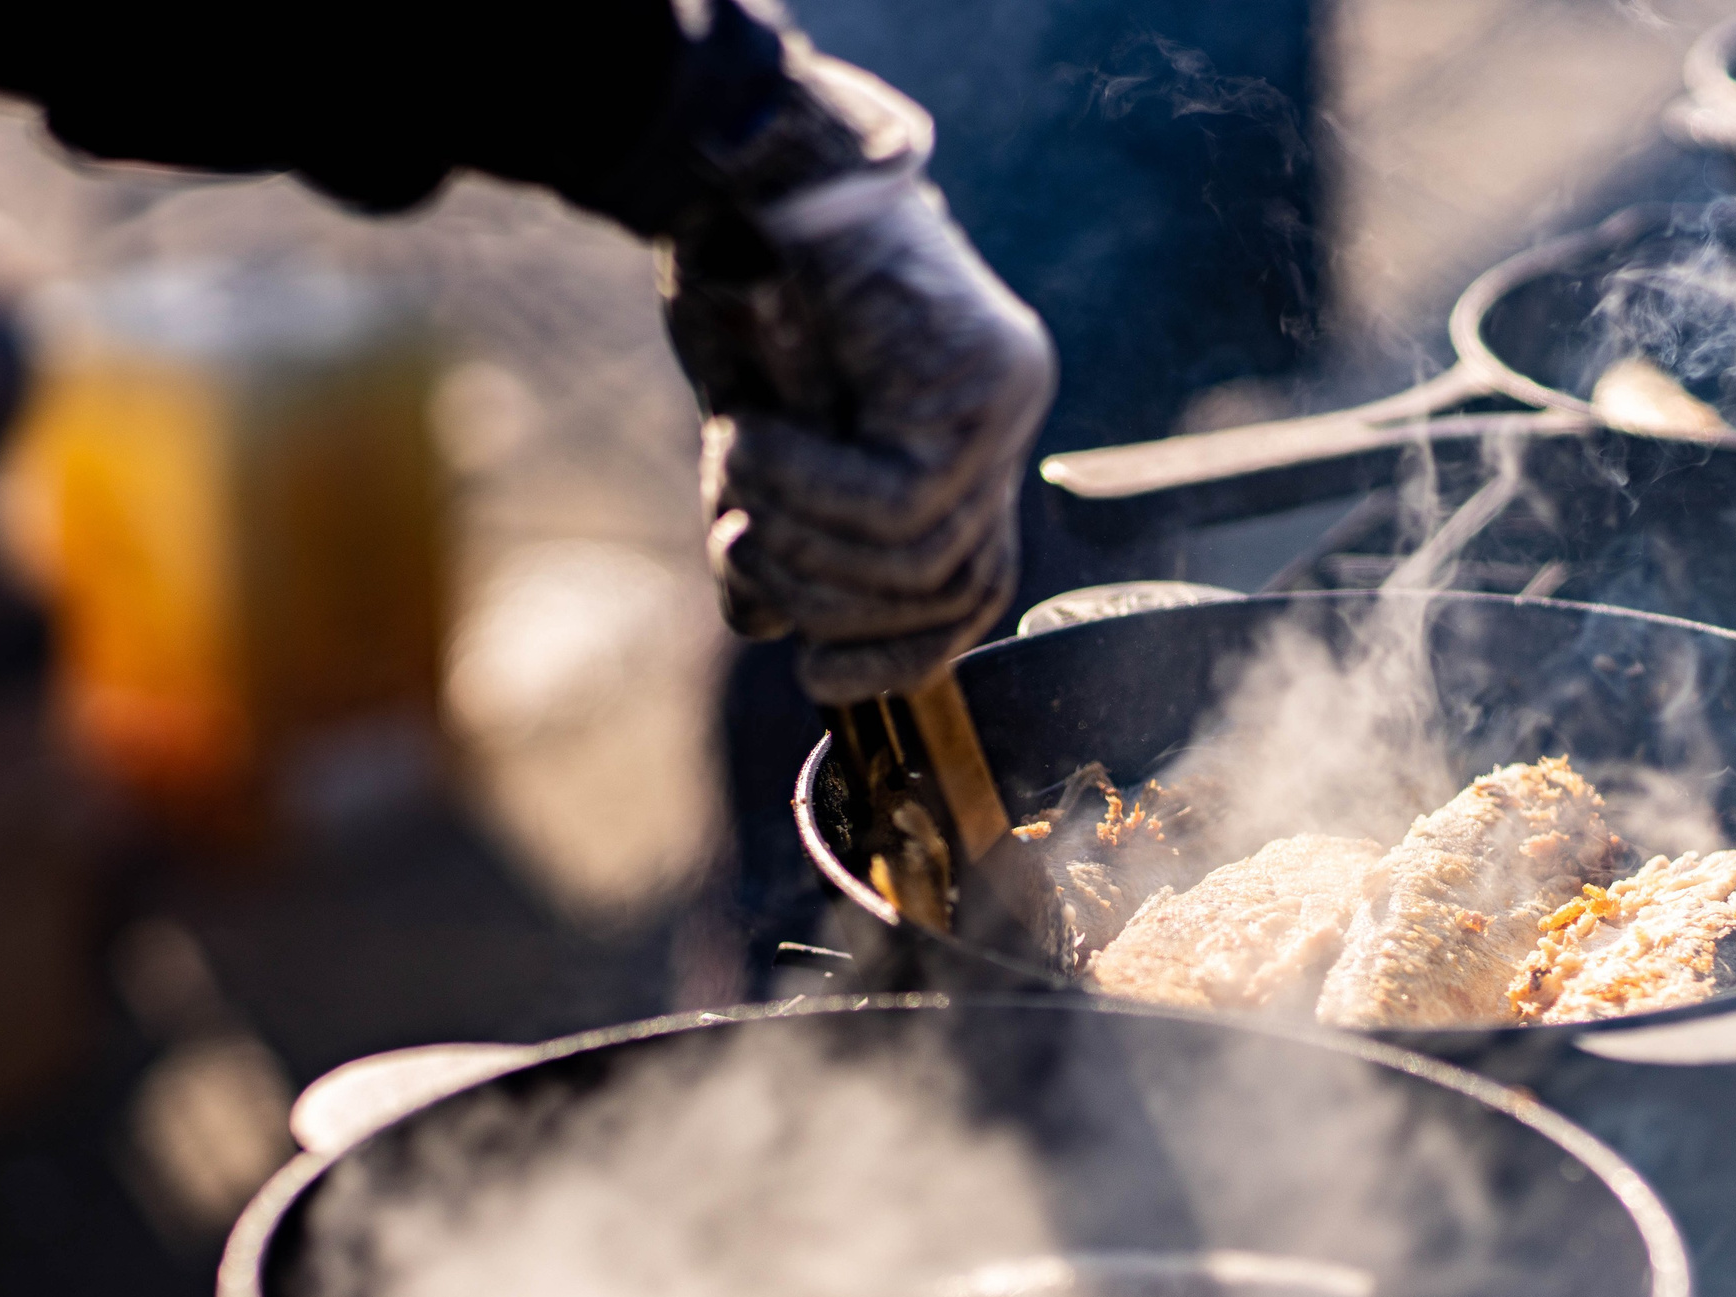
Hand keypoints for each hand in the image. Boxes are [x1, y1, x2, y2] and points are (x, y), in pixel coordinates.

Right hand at [661, 52, 1053, 703]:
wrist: (736, 178)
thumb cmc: (737, 299)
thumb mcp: (753, 454)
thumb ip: (776, 539)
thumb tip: (770, 633)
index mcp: (958, 438)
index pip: (970, 590)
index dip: (901, 655)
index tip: (817, 679)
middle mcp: (999, 423)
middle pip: (956, 590)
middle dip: (835, 606)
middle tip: (741, 551)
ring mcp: (1003, 402)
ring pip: (922, 561)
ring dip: (806, 549)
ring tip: (732, 483)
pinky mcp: (981, 384)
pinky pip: (901, 507)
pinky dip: (806, 495)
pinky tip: (746, 441)